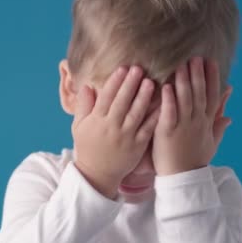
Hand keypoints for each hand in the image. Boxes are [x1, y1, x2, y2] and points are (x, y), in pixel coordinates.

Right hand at [72, 65, 160, 197]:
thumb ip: (83, 106)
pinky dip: (155, 116)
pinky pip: (148, 128)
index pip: (106, 97)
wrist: (97, 174)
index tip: (122, 68)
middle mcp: (112, 127)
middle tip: (139, 68)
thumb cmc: (88, 147)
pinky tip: (162, 103)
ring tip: (150, 82)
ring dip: (144, 97)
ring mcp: (126, 137)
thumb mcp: (79, 127)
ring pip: (136, 113)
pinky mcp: (138, 146)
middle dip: (130, 84)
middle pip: (122, 102)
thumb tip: (86, 86)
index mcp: (97, 121)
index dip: (114, 82)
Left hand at [152, 57, 232, 175]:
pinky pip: (169, 113)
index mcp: (206, 122)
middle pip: (199, 93)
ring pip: (185, 100)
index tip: (211, 62)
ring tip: (181, 65)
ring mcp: (182, 126)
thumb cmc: (195, 160)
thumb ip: (218, 127)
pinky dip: (168, 100)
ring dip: (183, 82)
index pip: (212, 96)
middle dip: (198, 74)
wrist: (182, 179)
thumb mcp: (211, 143)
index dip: (212, 78)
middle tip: (195, 57)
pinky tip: (166, 86)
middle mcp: (197, 122)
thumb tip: (230, 117)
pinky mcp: (167, 132)